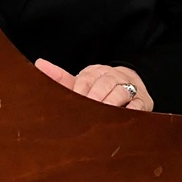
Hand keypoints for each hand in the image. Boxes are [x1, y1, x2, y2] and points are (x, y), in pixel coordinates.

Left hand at [35, 58, 152, 110]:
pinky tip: (122, 118)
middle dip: (95, 98)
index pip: (85, 79)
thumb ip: (61, 77)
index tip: (74, 101)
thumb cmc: (99, 88)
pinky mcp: (143, 101)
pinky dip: (131, 111)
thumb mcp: (82, 82)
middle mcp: (112, 77)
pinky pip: (137, 105)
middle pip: (103, 85)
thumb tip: (39, 63)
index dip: (79, 91)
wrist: (132, 84)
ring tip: (102, 114)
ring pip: (120, 93)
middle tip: (87, 111)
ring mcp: (129, 88)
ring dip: (111, 104)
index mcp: (95, 72)